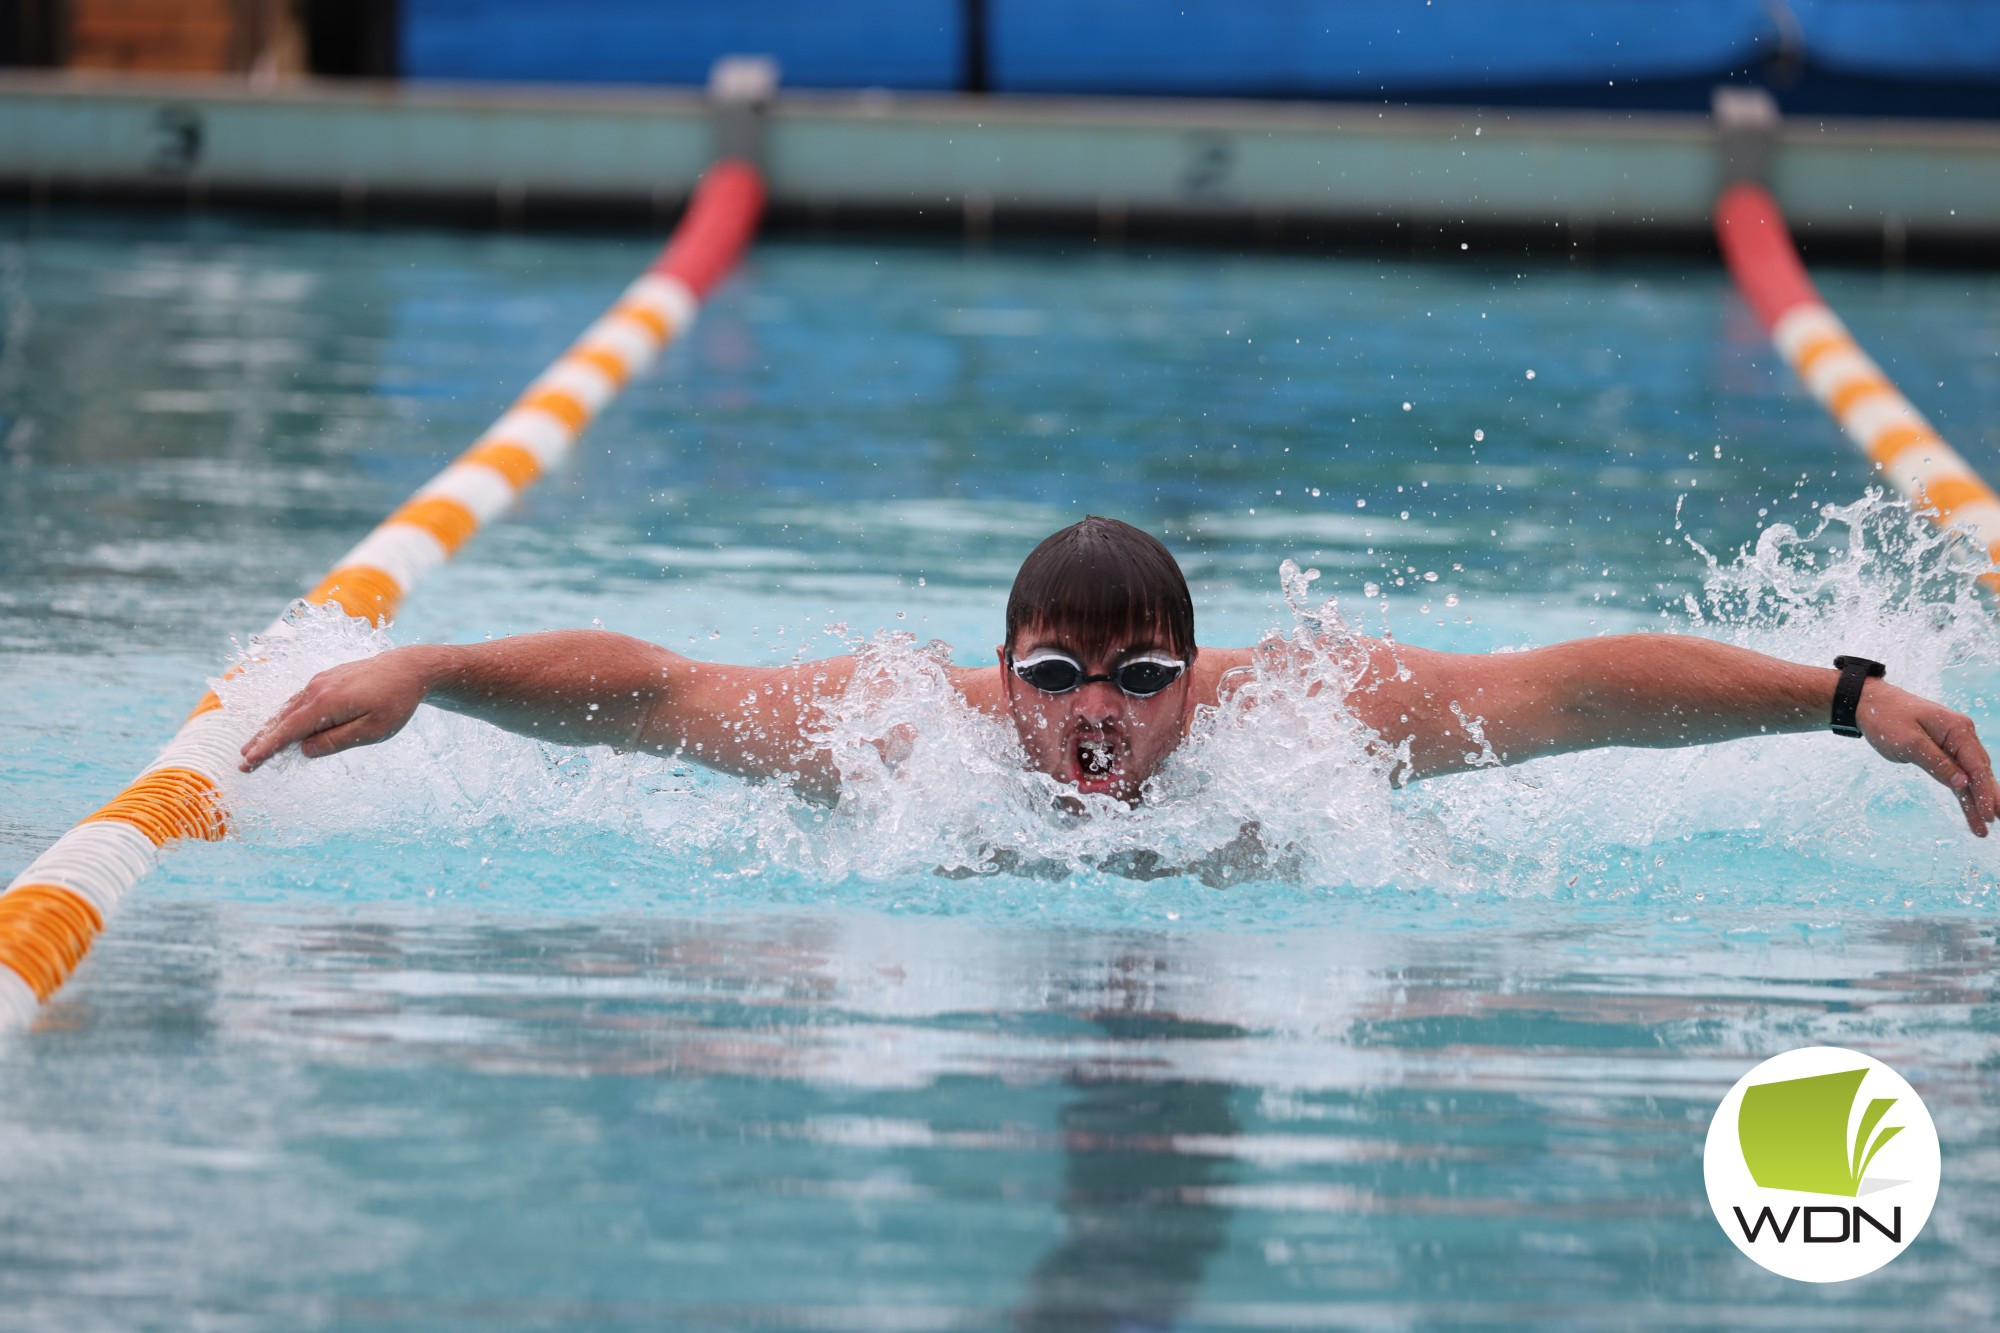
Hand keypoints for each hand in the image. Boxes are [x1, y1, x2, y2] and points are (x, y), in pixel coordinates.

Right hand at [239, 648, 438, 770]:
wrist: (409, 668)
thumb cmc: (395, 702)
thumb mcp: (372, 731)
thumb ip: (337, 741)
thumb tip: (304, 749)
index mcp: (327, 703)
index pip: (288, 731)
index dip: (266, 748)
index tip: (248, 763)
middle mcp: (317, 689)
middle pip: (282, 719)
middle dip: (261, 741)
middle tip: (243, 762)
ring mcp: (320, 681)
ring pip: (288, 709)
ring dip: (270, 729)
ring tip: (254, 748)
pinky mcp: (326, 679)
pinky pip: (299, 700)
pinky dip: (286, 716)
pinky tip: (281, 727)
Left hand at [1858, 682, 1999, 835]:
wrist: (1869, 703)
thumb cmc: (1887, 719)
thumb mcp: (1910, 743)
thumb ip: (1938, 763)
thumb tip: (1964, 784)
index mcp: (1958, 729)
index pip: (1977, 765)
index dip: (1984, 791)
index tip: (1989, 814)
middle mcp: (1962, 735)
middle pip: (1979, 772)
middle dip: (1987, 799)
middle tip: (1995, 822)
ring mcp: (1953, 743)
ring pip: (1969, 777)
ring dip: (1975, 802)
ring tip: (1983, 829)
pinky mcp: (1942, 751)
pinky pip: (1956, 776)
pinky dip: (1962, 794)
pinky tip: (1971, 812)